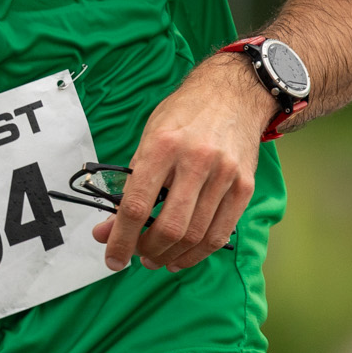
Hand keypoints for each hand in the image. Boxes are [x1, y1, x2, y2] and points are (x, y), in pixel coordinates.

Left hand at [92, 55, 270, 273]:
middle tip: (138, 256)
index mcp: (162, 146)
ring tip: (158, 258)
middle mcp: (195, 161)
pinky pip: (221, 233)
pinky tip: (184, 255)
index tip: (112, 258)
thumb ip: (129, 184)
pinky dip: (199, 252)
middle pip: (169, 226)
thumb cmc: (183, 116)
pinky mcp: (244, 186)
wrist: (231, 94)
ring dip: (172, 255)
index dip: (121, 239)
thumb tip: (107, 229)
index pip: (136, 204)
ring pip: (195, 235)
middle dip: (147, 250)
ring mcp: (224, 175)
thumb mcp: (148, 138)